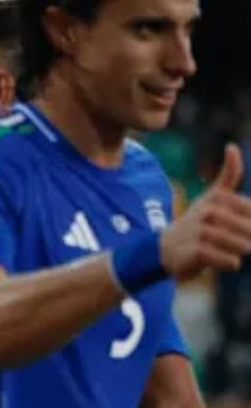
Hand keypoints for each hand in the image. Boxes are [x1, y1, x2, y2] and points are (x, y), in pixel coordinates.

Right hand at [161, 143, 250, 278]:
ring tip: (237, 252)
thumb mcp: (212, 196)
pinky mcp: (193, 250)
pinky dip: (230, 262)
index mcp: (217, 198)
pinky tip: (231, 262)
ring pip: (238, 244)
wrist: (165, 249)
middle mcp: (208, 211)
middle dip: (249, 237)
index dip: (250, 222)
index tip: (245, 228)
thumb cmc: (197, 222)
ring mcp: (199, 231)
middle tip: (245, 242)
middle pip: (248, 229)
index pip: (250, 211)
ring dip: (241, 250)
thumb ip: (228, 174)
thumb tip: (232, 146)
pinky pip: (224, 258)